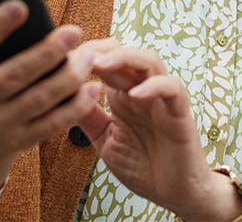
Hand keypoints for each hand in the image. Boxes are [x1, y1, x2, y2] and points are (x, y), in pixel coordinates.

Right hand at [0, 0, 107, 199]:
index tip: (22, 6)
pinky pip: (52, 125)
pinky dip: (75, 107)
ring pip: (38, 100)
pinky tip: (92, 89)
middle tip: (73, 32)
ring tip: (88, 57)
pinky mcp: (20, 141)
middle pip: (14, 75)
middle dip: (46, 53)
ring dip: (67, 78)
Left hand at [77, 48, 241, 221]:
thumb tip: (61, 93)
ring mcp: (162, 100)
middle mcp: (142, 92)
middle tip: (78, 54)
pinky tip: (135, 94)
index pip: (107, 62)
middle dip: (101, 50)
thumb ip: (87, 116)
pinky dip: (155, 86)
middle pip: (126, 54)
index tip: (63, 57)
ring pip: (150, 62)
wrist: (173, 192)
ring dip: (126, 58)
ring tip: (101, 64)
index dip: (87, 54)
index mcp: (123, 97)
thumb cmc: (143, 166)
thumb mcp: (104, 140)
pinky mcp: (180, 113)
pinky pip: (172, 89)